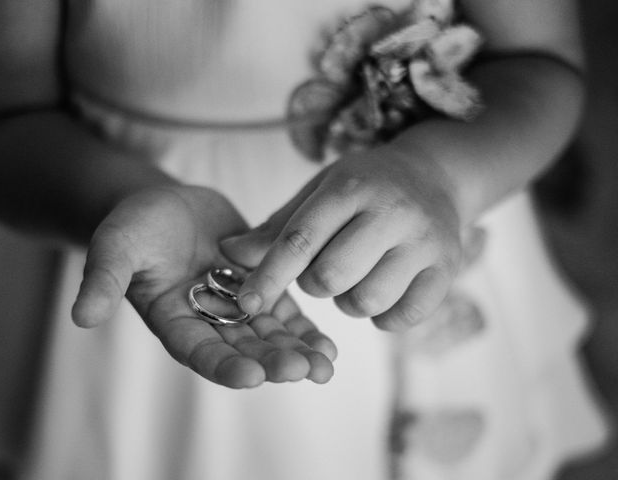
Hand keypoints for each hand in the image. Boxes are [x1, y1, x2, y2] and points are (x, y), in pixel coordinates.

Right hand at [71, 186, 335, 387]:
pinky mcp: (261, 286)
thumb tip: (80, 316)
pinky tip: (329, 345)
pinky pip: (285, 313)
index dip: (224, 365)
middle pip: (243, 349)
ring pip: (270, 336)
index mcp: (174, 321)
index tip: (252, 376)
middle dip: (272, 361)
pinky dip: (305, 329)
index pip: (199, 352)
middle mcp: (208, 322)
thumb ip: (102, 279)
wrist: (166, 204)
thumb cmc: (135, 225)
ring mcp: (237, 306)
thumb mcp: (115, 246)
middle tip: (303, 370)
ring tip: (325, 366)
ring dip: (297, 352)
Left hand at [220, 146, 461, 330]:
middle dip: (314, 284)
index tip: (245, 304)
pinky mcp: (447, 269)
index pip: (300, 239)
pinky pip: (402, 318)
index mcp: (351, 187)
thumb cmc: (365, 186)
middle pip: (330, 278)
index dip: (268, 276)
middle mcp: (392, 211)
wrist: (434, 176)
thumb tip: (227, 254)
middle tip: (325, 268)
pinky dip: (383, 316)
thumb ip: (277, 228)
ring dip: (348, 301)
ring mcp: (425, 241)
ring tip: (357, 276)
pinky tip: (383, 290)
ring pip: (365, 302)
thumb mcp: (319, 192)